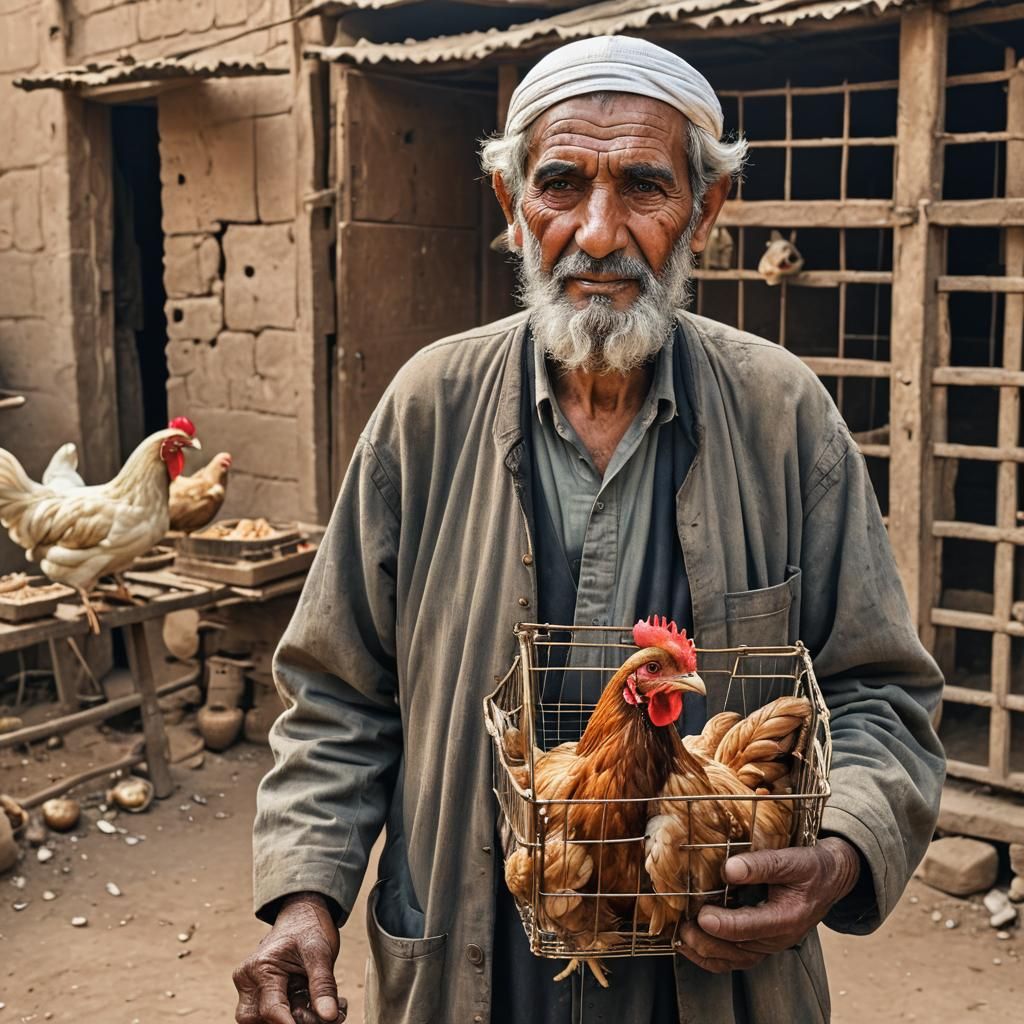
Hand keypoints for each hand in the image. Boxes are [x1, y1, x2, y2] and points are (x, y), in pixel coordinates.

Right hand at [234, 893, 345, 1022]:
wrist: (302, 916)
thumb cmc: (309, 928)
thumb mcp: (321, 952)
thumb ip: (323, 985)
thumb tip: (330, 1017)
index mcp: (261, 966)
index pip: (271, 1008)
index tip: (319, 1023)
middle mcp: (249, 980)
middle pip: (260, 1020)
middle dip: (291, 1022)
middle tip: (320, 1015)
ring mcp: (251, 989)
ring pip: (262, 1021)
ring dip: (293, 1020)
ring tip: (320, 1009)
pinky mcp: (258, 995)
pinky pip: (271, 1016)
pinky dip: (292, 1017)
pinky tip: (315, 1007)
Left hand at [673, 837, 861, 973]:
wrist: (830, 879)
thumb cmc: (810, 867)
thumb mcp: (792, 859)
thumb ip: (762, 865)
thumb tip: (728, 870)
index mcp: (787, 918)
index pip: (750, 927)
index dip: (724, 924)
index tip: (701, 915)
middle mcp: (778, 938)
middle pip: (738, 949)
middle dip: (708, 941)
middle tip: (683, 927)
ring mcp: (769, 944)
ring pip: (734, 959)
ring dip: (706, 952)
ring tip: (680, 938)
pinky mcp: (761, 943)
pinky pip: (735, 959)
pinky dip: (711, 957)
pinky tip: (689, 946)